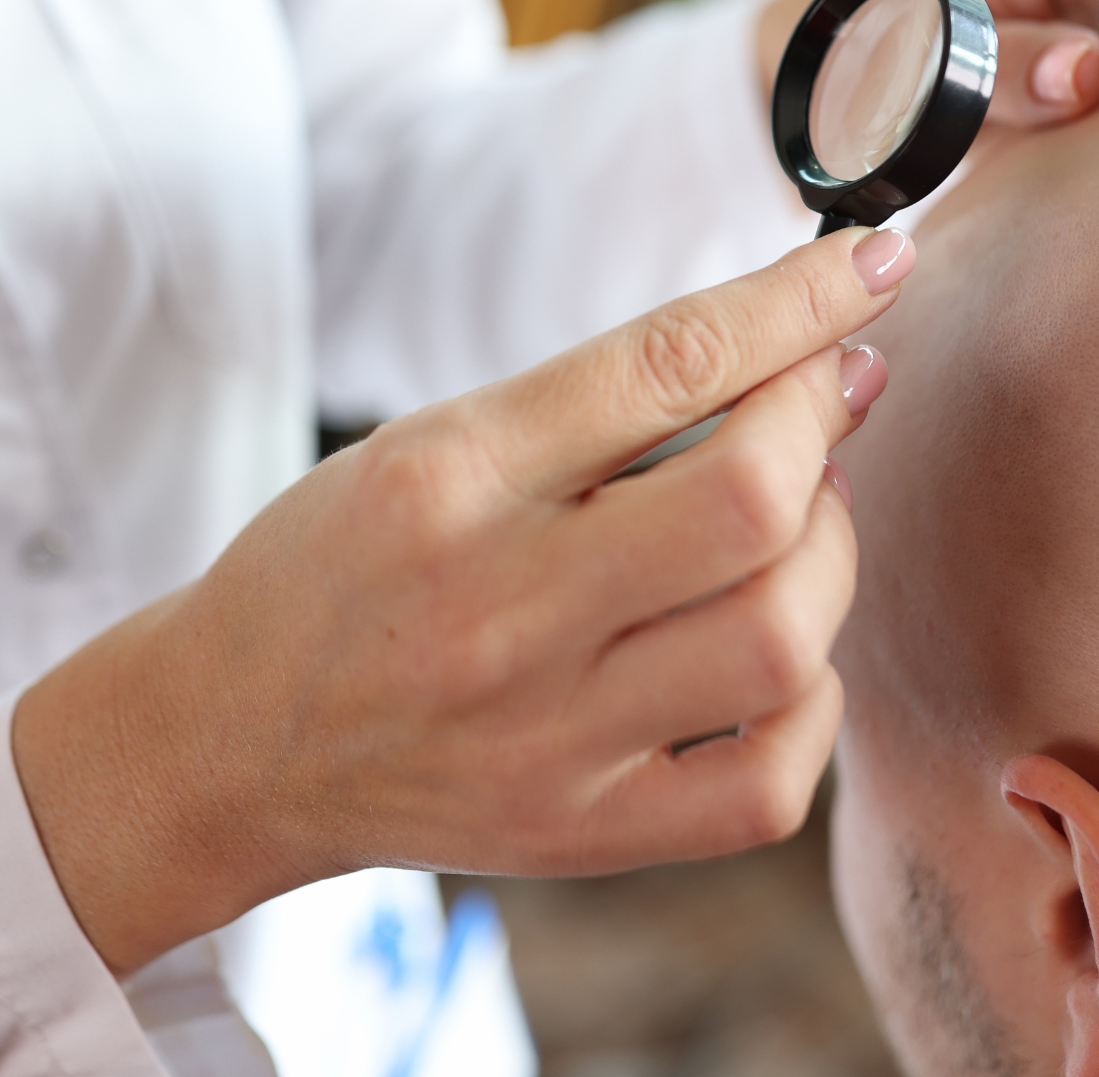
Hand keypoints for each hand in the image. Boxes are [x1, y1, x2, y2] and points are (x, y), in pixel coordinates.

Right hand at [10, 226, 912, 973]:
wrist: (228, 742)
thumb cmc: (339, 567)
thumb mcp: (430, 442)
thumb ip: (601, 402)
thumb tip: (806, 359)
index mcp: (449, 479)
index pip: (666, 365)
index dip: (798, 303)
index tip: (870, 263)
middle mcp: (500, 610)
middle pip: (751, 503)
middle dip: (822, 425)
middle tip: (820, 402)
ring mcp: (546, 738)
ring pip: (780, 638)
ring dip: (829, 556)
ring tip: (793, 524)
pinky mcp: (579, 835)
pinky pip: (769, 783)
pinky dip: (808, 700)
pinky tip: (775, 654)